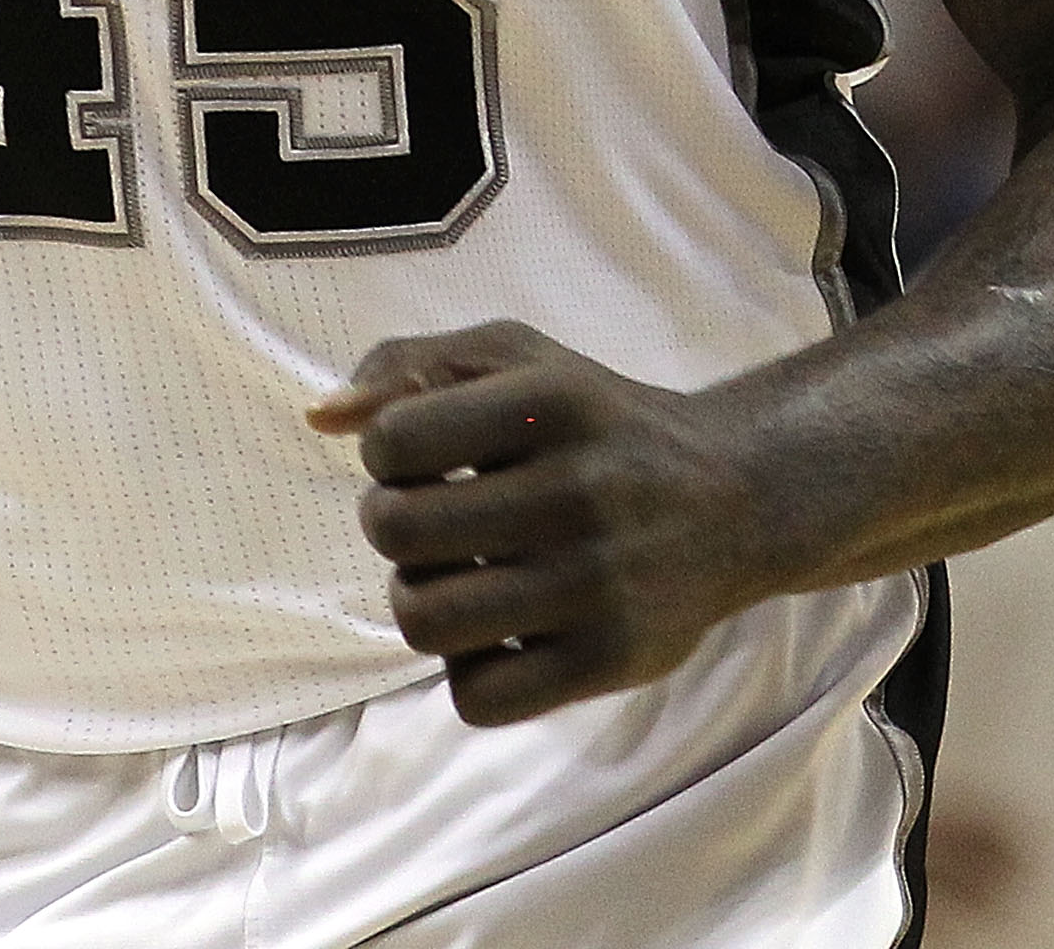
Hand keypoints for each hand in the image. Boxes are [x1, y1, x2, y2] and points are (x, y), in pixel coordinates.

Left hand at [310, 320, 762, 725]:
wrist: (733, 500)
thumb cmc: (595, 421)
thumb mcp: (516, 358)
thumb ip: (410, 365)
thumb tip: (320, 417)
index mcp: (551, 402)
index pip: (395, 439)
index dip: (385, 451)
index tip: (423, 455)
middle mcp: (579, 489)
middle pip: (396, 530)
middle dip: (392, 523)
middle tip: (431, 518)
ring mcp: (598, 583)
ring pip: (424, 618)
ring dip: (418, 596)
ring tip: (454, 574)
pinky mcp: (610, 662)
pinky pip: (475, 695)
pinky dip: (467, 666)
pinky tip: (497, 628)